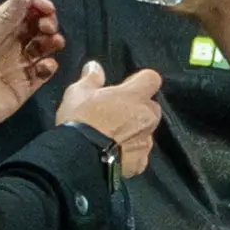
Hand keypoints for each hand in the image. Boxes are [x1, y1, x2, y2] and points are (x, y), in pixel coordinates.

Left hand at [0, 0, 63, 130]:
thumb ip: (5, 19)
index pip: (24, 9)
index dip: (37, 4)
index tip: (47, 8)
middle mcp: (12, 43)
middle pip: (38, 25)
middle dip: (48, 22)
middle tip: (48, 27)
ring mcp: (21, 63)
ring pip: (45, 46)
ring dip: (53, 41)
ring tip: (54, 43)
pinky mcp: (27, 84)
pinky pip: (45, 70)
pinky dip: (49, 66)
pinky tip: (44, 67)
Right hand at [52, 61, 163, 176]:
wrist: (80, 158)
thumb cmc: (80, 121)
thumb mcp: (78, 93)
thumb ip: (91, 78)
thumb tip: (94, 67)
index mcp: (135, 95)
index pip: (152, 79)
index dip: (140, 81)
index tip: (126, 86)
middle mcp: (147, 117)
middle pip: (151, 106)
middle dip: (138, 108)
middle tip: (117, 113)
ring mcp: (146, 141)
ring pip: (147, 130)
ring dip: (136, 130)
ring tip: (113, 136)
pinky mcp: (141, 162)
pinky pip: (140, 153)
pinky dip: (130, 152)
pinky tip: (114, 154)